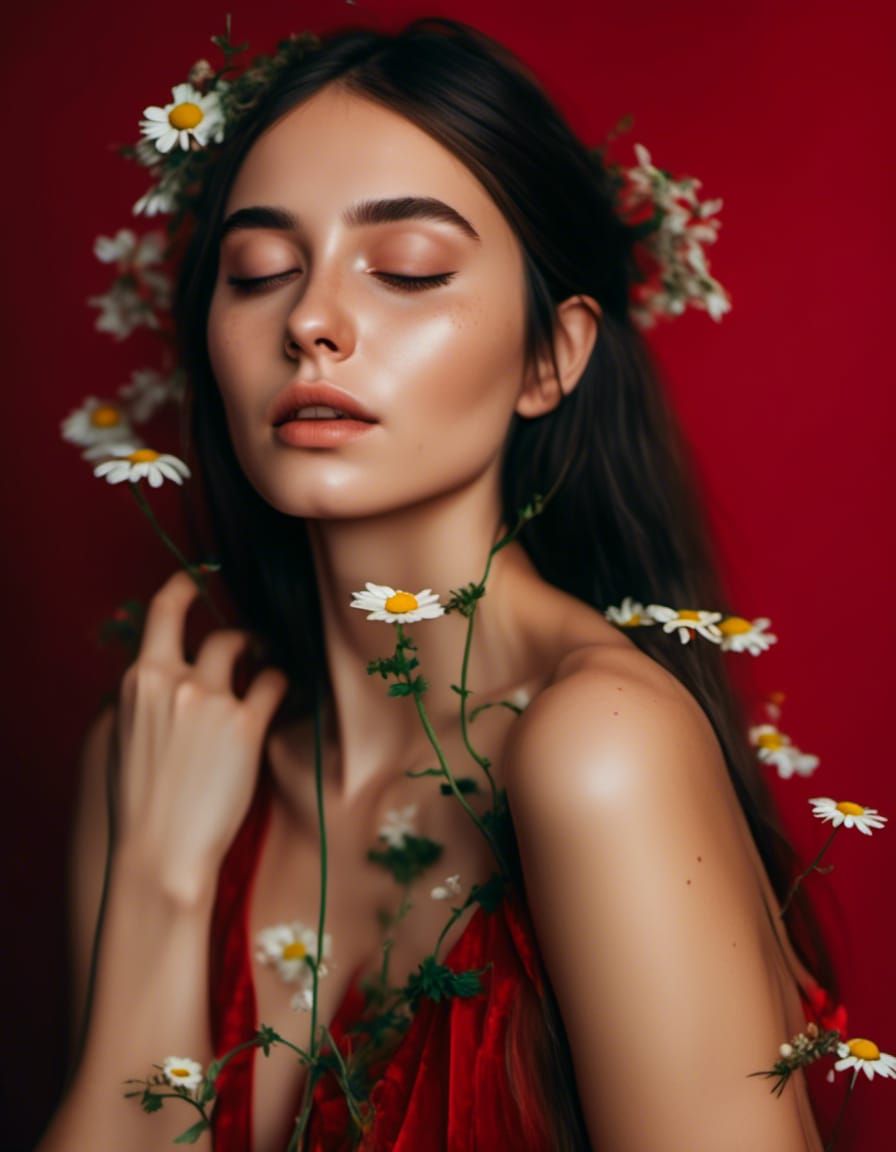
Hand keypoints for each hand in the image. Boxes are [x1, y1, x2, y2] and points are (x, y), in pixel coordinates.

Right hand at [113, 569, 288, 899]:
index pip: (162, 612)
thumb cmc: (141, 804)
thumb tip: (167, 678)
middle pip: (217, 632)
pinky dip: (282, 685)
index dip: (184, 586)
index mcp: (139, 681)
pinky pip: (274, 683)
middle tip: (255, 638)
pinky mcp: (244, 725)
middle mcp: (173, 680)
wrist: (160, 852)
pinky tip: (285, 696)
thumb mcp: (126, 737)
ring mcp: (210, 700)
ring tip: (269, 670)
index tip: (200, 577)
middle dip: (240, 631)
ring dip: (263, 655)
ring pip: (246, 649)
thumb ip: (147, 698)